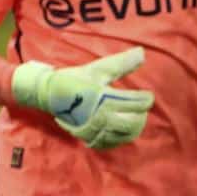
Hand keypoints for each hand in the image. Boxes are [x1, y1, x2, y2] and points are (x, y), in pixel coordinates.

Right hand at [11, 47, 153, 148]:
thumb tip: (142, 52)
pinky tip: (124, 128)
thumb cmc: (76, 79)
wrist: (48, 94)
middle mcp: (98, 116)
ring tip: (135, 116)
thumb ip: (122, 63)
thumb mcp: (98, 68)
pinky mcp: (88, 138)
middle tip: (141, 107)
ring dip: (134, 126)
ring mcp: (93, 129)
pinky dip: (121, 137)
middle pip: (132, 122)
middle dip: (141, 114)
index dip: (146, 99)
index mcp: (102, 97)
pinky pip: (112, 143)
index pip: (135, 103)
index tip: (147, 95)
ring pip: (124, 135)